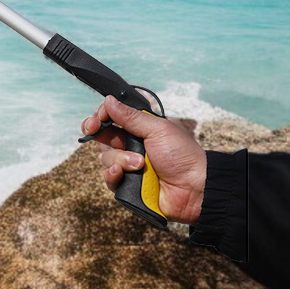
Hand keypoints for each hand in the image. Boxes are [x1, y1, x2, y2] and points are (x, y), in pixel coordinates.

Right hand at [81, 95, 206, 224]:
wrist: (195, 189)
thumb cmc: (183, 155)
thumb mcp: (158, 129)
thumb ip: (130, 116)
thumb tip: (109, 100)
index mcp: (140, 129)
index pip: (112, 119)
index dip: (101, 116)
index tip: (98, 117)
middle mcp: (132, 146)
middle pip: (102, 136)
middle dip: (97, 131)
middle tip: (93, 128)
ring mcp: (128, 166)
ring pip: (105, 157)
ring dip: (119, 158)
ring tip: (139, 163)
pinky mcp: (127, 185)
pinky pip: (109, 178)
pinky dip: (113, 174)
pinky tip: (121, 173)